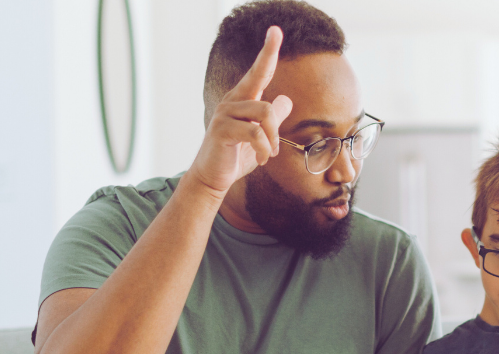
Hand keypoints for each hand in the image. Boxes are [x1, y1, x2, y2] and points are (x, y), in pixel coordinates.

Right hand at [188, 26, 293, 196]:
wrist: (212, 178)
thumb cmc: (235, 156)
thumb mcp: (260, 137)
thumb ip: (272, 119)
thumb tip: (286, 99)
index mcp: (242, 99)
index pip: (258, 71)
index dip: (268, 51)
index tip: (276, 30)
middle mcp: (232, 100)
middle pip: (263, 85)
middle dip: (275, 117)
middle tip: (276, 150)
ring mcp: (225, 113)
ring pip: (264, 111)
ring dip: (272, 139)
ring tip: (268, 157)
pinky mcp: (222, 129)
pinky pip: (255, 133)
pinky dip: (264, 149)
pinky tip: (261, 160)